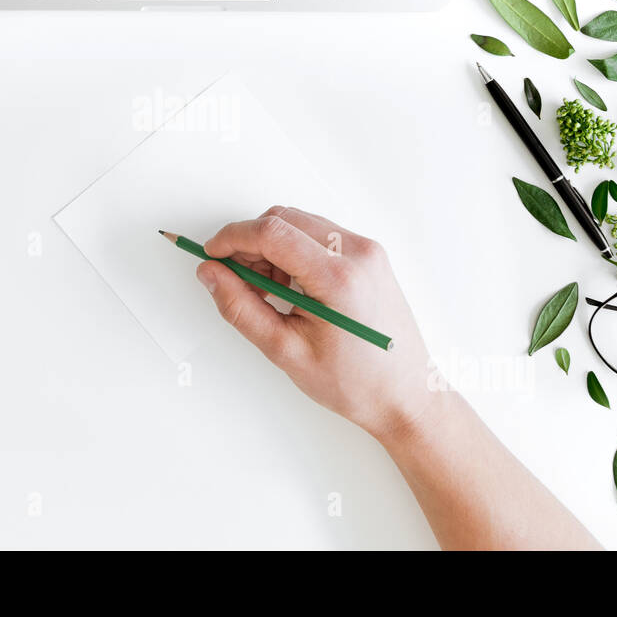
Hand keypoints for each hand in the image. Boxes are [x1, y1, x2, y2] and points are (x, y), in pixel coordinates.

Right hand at [195, 207, 434, 440]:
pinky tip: (290, 288)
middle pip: (284, 220)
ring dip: (272, 247)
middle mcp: (358, 253)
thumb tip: (210, 274)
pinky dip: (294, 251)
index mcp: (338, 277)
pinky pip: (320, 235)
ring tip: (267, 292)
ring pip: (300, 224)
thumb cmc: (355, 383)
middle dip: (250, 243)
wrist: (406, 396)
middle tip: (234, 280)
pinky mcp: (370, 256)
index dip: (232, 238)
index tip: (210, 255)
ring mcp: (368, 251)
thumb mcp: (286, 351)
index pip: (272, 232)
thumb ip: (241, 308)